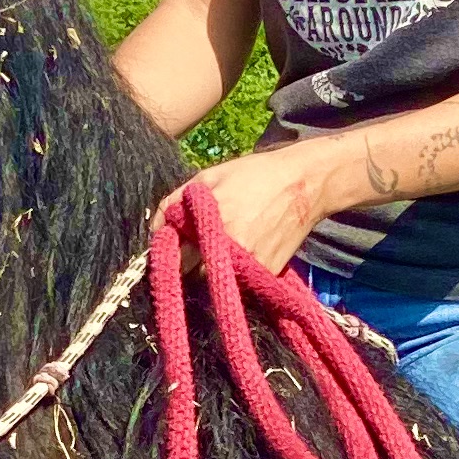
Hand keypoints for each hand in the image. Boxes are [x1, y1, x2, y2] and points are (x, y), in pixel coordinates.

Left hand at [182, 144, 333, 274]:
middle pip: (193, 277)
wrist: (304, 184)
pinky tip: (239, 251)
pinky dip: (234, 273)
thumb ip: (173, 203)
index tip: (170, 250)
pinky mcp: (266, 274)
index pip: (175, 258)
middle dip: (188, 265)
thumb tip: (154, 229)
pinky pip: (239, 283)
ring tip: (218, 249)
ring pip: (216, 283)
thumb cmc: (252, 175)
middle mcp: (230, 252)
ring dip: (211, 272)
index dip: (168, 255)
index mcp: (211, 227)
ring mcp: (250, 267)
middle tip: (193, 249)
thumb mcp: (207, 178)